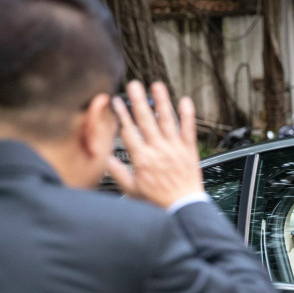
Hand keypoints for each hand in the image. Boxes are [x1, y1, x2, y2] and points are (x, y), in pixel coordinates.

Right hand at [106, 81, 203, 208]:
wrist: (182, 207)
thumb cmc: (157, 201)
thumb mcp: (132, 189)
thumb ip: (118, 172)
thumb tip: (104, 160)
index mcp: (142, 159)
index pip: (129, 131)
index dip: (122, 115)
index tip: (117, 101)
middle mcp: (158, 150)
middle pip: (146, 121)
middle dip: (139, 101)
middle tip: (134, 84)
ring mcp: (175, 149)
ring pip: (167, 121)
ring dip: (162, 102)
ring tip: (157, 86)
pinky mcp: (189, 151)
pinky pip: (189, 130)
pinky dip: (188, 115)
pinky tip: (185, 101)